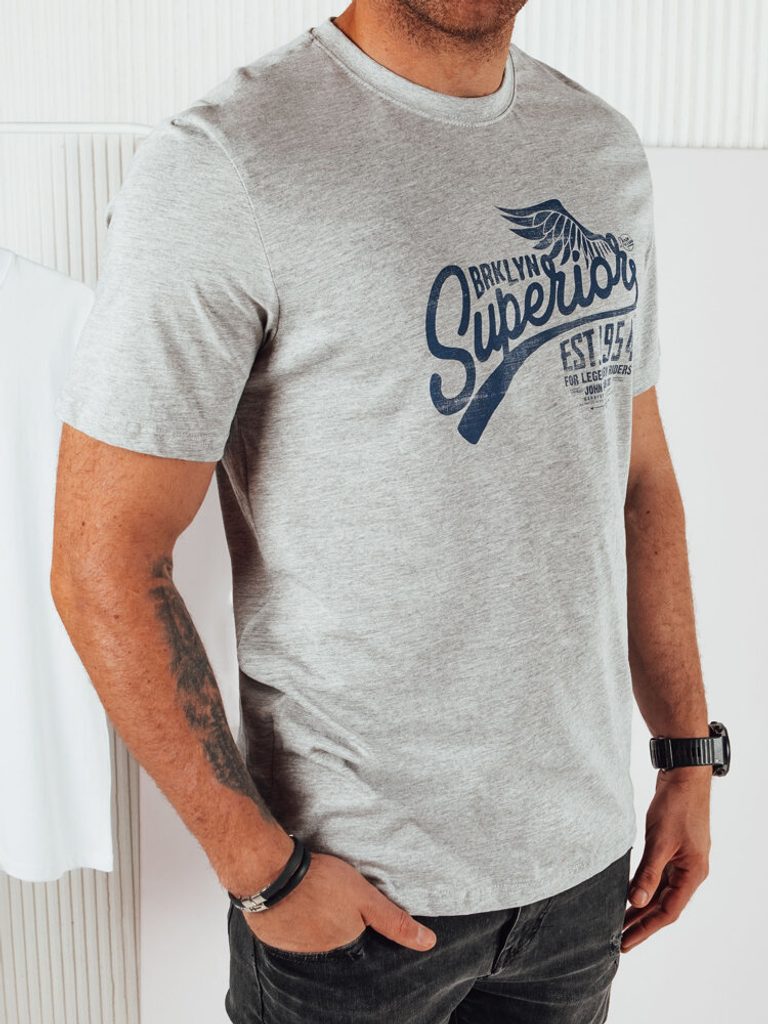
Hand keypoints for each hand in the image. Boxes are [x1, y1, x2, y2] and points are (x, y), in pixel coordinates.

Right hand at [240, 850, 436, 953]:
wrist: (270, 873)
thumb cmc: (320, 881)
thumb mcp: (365, 897)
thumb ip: (394, 921)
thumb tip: (428, 943)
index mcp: (343, 941)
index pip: (354, 934)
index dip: (354, 916)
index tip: (348, 902)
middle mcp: (318, 951)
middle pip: (331, 934)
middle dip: (331, 916)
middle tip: (326, 892)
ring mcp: (291, 945)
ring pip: (307, 932)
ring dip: (309, 916)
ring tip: (309, 891)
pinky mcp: (269, 933)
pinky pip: (283, 928)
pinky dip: (287, 915)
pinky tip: (289, 897)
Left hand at [621, 767, 711, 951]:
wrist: (683, 776)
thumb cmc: (676, 806)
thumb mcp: (659, 841)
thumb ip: (649, 873)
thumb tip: (636, 901)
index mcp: (693, 874)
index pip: (668, 912)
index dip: (646, 929)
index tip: (626, 942)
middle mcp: (690, 871)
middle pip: (664, 905)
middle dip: (642, 922)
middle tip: (619, 939)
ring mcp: (683, 860)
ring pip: (661, 892)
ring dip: (642, 906)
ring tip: (620, 921)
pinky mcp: (673, 849)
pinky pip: (658, 876)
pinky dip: (644, 887)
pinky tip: (629, 893)